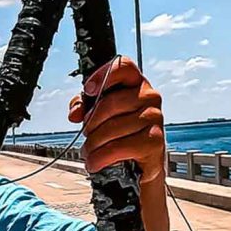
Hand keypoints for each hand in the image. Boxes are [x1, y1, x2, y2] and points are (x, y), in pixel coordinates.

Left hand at [67, 56, 166, 183]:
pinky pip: (119, 147)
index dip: (103, 75)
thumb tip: (75, 112)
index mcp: (136, 83)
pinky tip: (95, 162)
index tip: (88, 91)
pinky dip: (101, 157)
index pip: (123, 67)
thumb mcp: (102, 114)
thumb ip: (86, 106)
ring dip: (93, 144)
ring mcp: (154, 118)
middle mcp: (150, 97)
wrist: (141, 164)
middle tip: (86, 135)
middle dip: (91, 123)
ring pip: (112, 128)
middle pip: (110, 103)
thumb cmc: (122, 134)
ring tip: (89, 152)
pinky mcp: (154, 141)